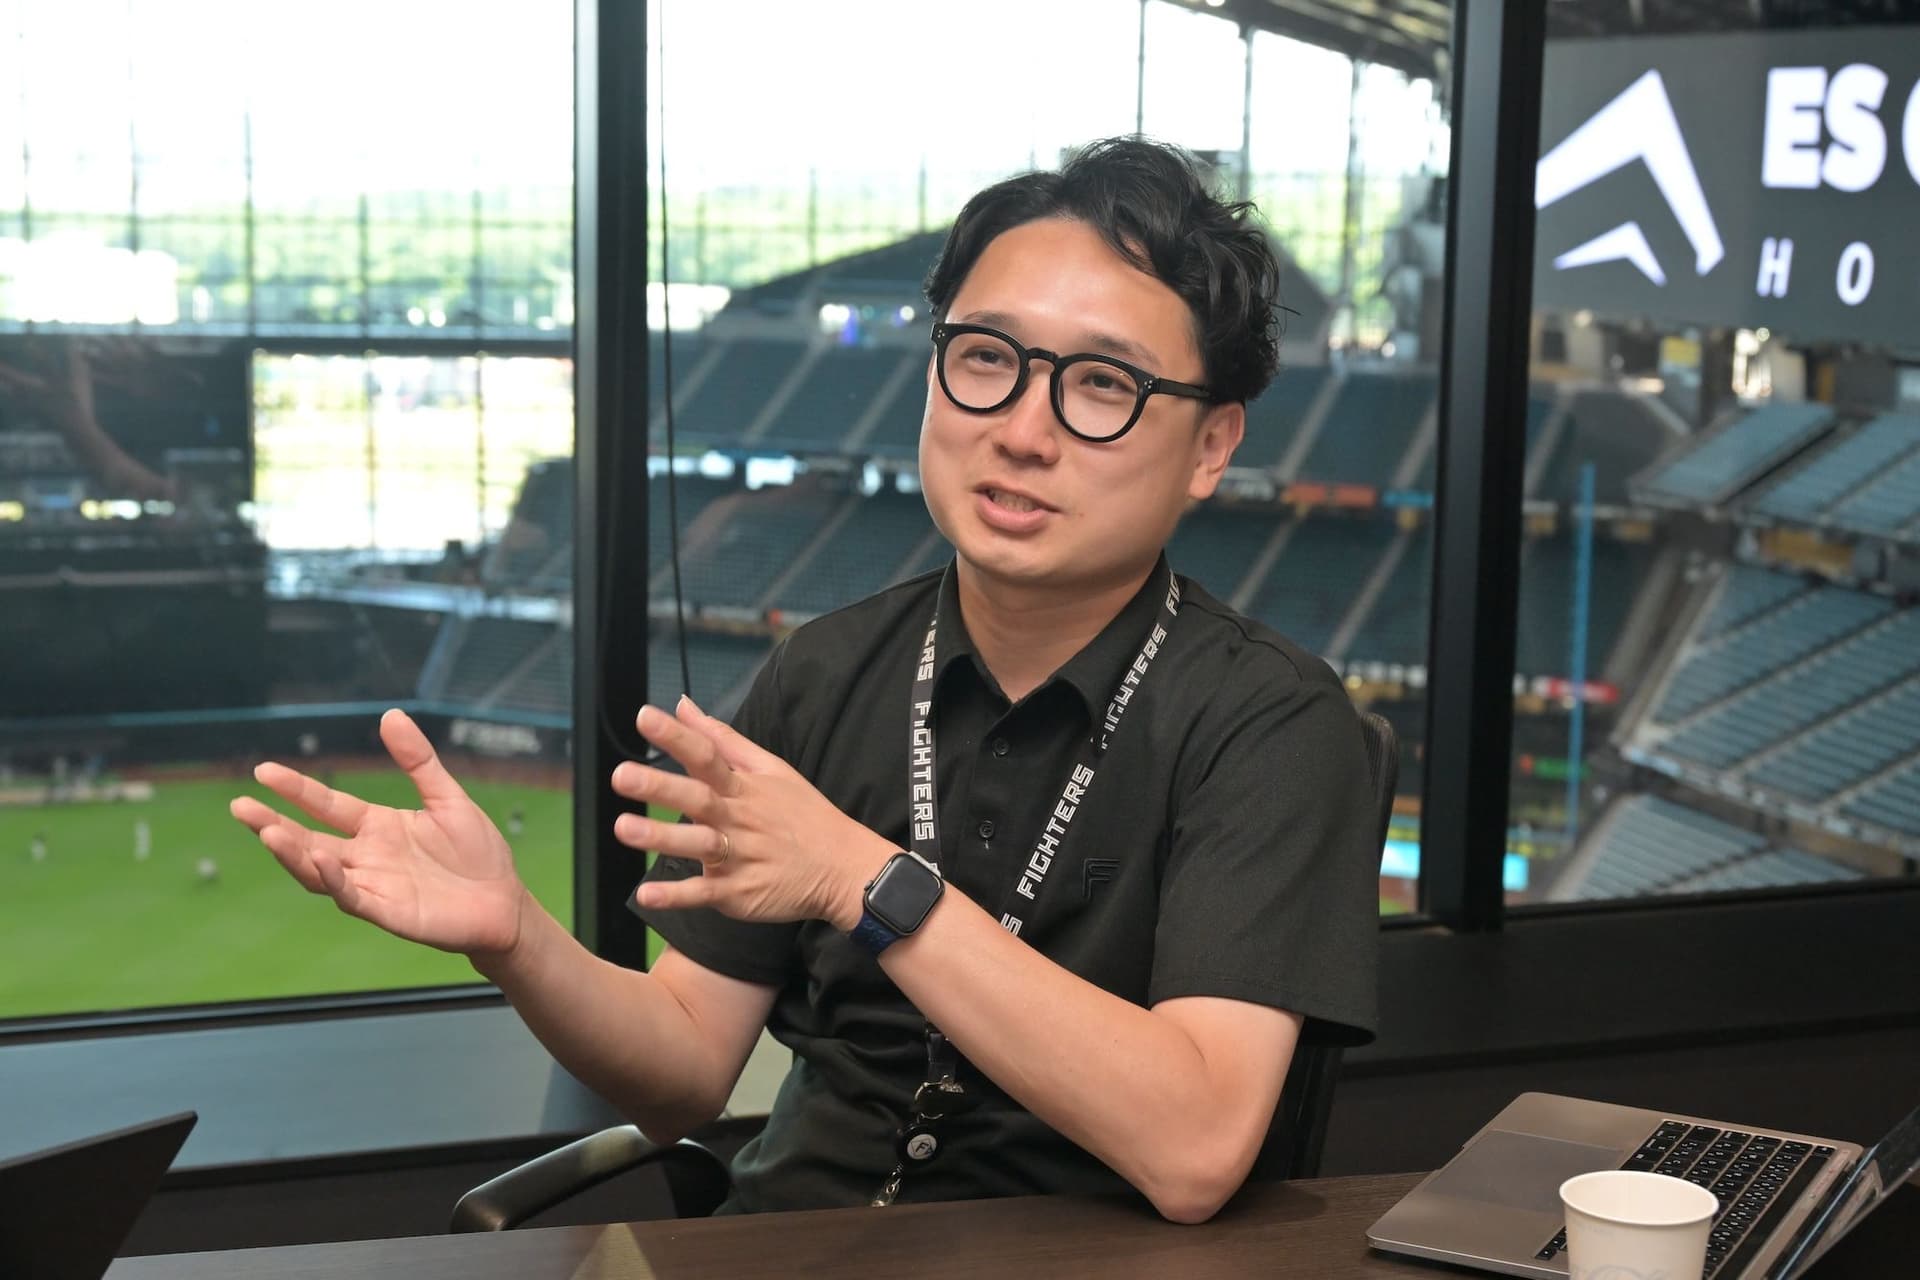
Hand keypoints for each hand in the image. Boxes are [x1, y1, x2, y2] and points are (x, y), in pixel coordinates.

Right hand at [229, 709, 528, 956]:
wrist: (505, 902)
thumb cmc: (478, 853)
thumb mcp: (447, 797)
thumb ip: (419, 761)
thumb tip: (391, 714)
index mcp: (377, 827)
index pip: (326, 804)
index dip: (296, 789)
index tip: (263, 771)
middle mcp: (366, 857)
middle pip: (308, 839)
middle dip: (273, 824)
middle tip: (240, 806)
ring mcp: (373, 886)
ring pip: (319, 871)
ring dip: (292, 853)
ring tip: (267, 832)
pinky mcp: (388, 913)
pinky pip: (353, 897)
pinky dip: (335, 880)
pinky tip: (319, 859)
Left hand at [619, 697, 893, 929]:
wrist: (843, 867)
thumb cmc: (803, 814)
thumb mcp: (771, 769)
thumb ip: (722, 739)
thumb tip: (683, 705)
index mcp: (744, 787)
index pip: (707, 756)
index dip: (676, 737)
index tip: (645, 718)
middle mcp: (738, 819)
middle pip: (697, 799)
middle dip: (660, 787)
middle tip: (622, 776)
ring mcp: (738, 858)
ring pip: (697, 845)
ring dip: (662, 838)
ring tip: (624, 829)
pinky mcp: (739, 893)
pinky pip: (704, 894)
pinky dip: (677, 896)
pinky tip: (647, 896)